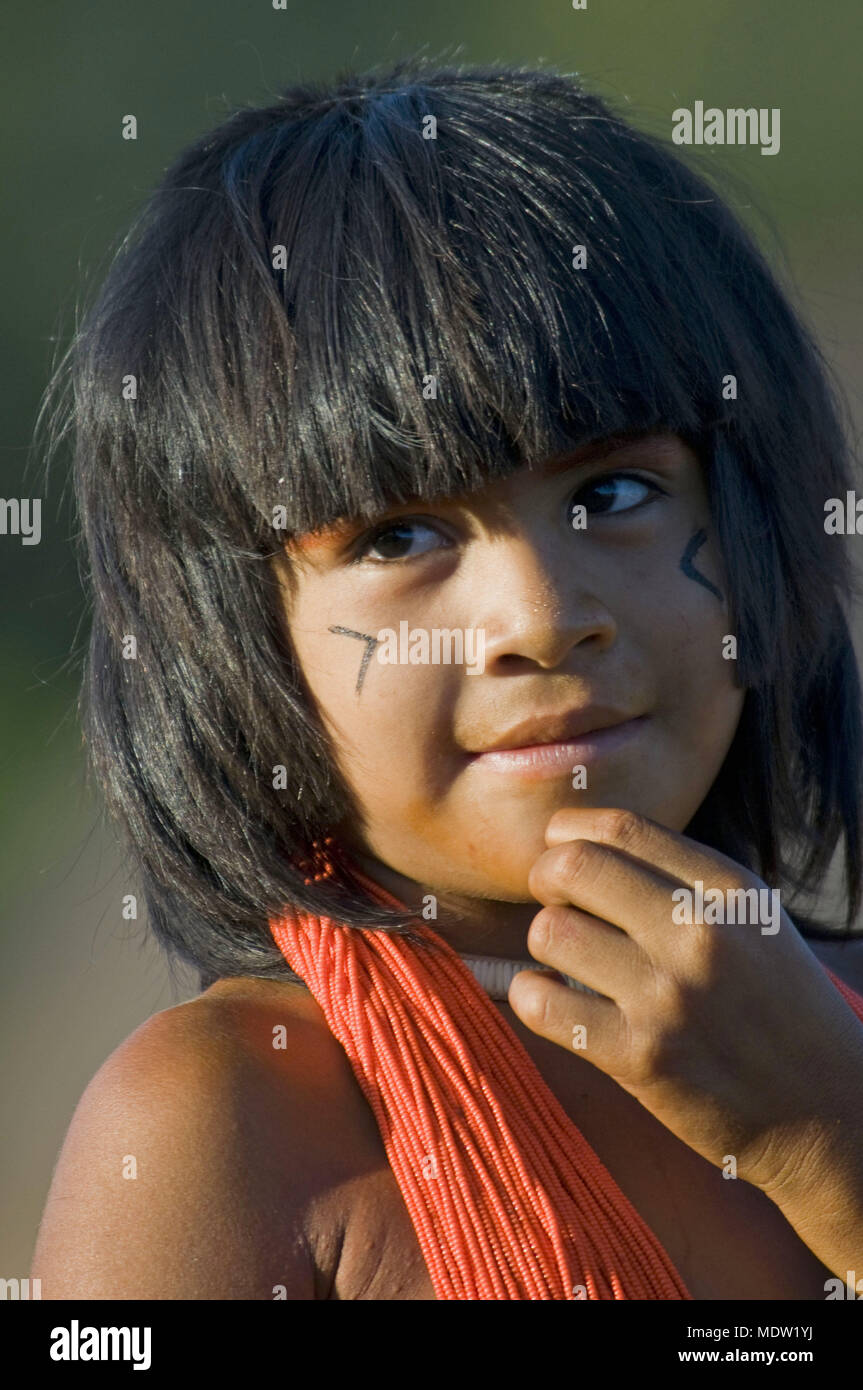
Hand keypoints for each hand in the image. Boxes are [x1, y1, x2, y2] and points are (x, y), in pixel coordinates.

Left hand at [508, 807, 862, 1194]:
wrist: (826, 1113)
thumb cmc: (777, 1008)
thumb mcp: (752, 920)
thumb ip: (682, 878)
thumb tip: (583, 843)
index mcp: (729, 891)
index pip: (620, 827)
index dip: (569, 832)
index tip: (561, 850)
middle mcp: (700, 934)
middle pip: (573, 866)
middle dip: (546, 879)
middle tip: (558, 904)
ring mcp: (669, 996)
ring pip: (550, 931)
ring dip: (545, 943)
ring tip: (568, 960)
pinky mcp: (641, 1058)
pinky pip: (542, 1003)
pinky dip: (533, 995)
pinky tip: (555, 999)